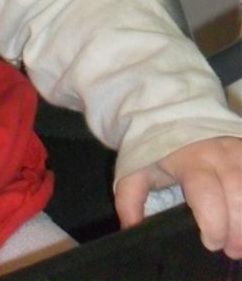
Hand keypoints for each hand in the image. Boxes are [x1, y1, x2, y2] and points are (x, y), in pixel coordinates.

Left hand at [115, 136, 241, 258]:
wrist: (174, 111)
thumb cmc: (158, 148)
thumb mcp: (136, 169)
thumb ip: (129, 200)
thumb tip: (130, 230)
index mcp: (190, 160)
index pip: (207, 193)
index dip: (214, 224)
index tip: (211, 243)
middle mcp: (220, 154)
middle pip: (239, 197)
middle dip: (238, 232)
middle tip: (230, 249)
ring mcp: (240, 151)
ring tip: (241, 241)